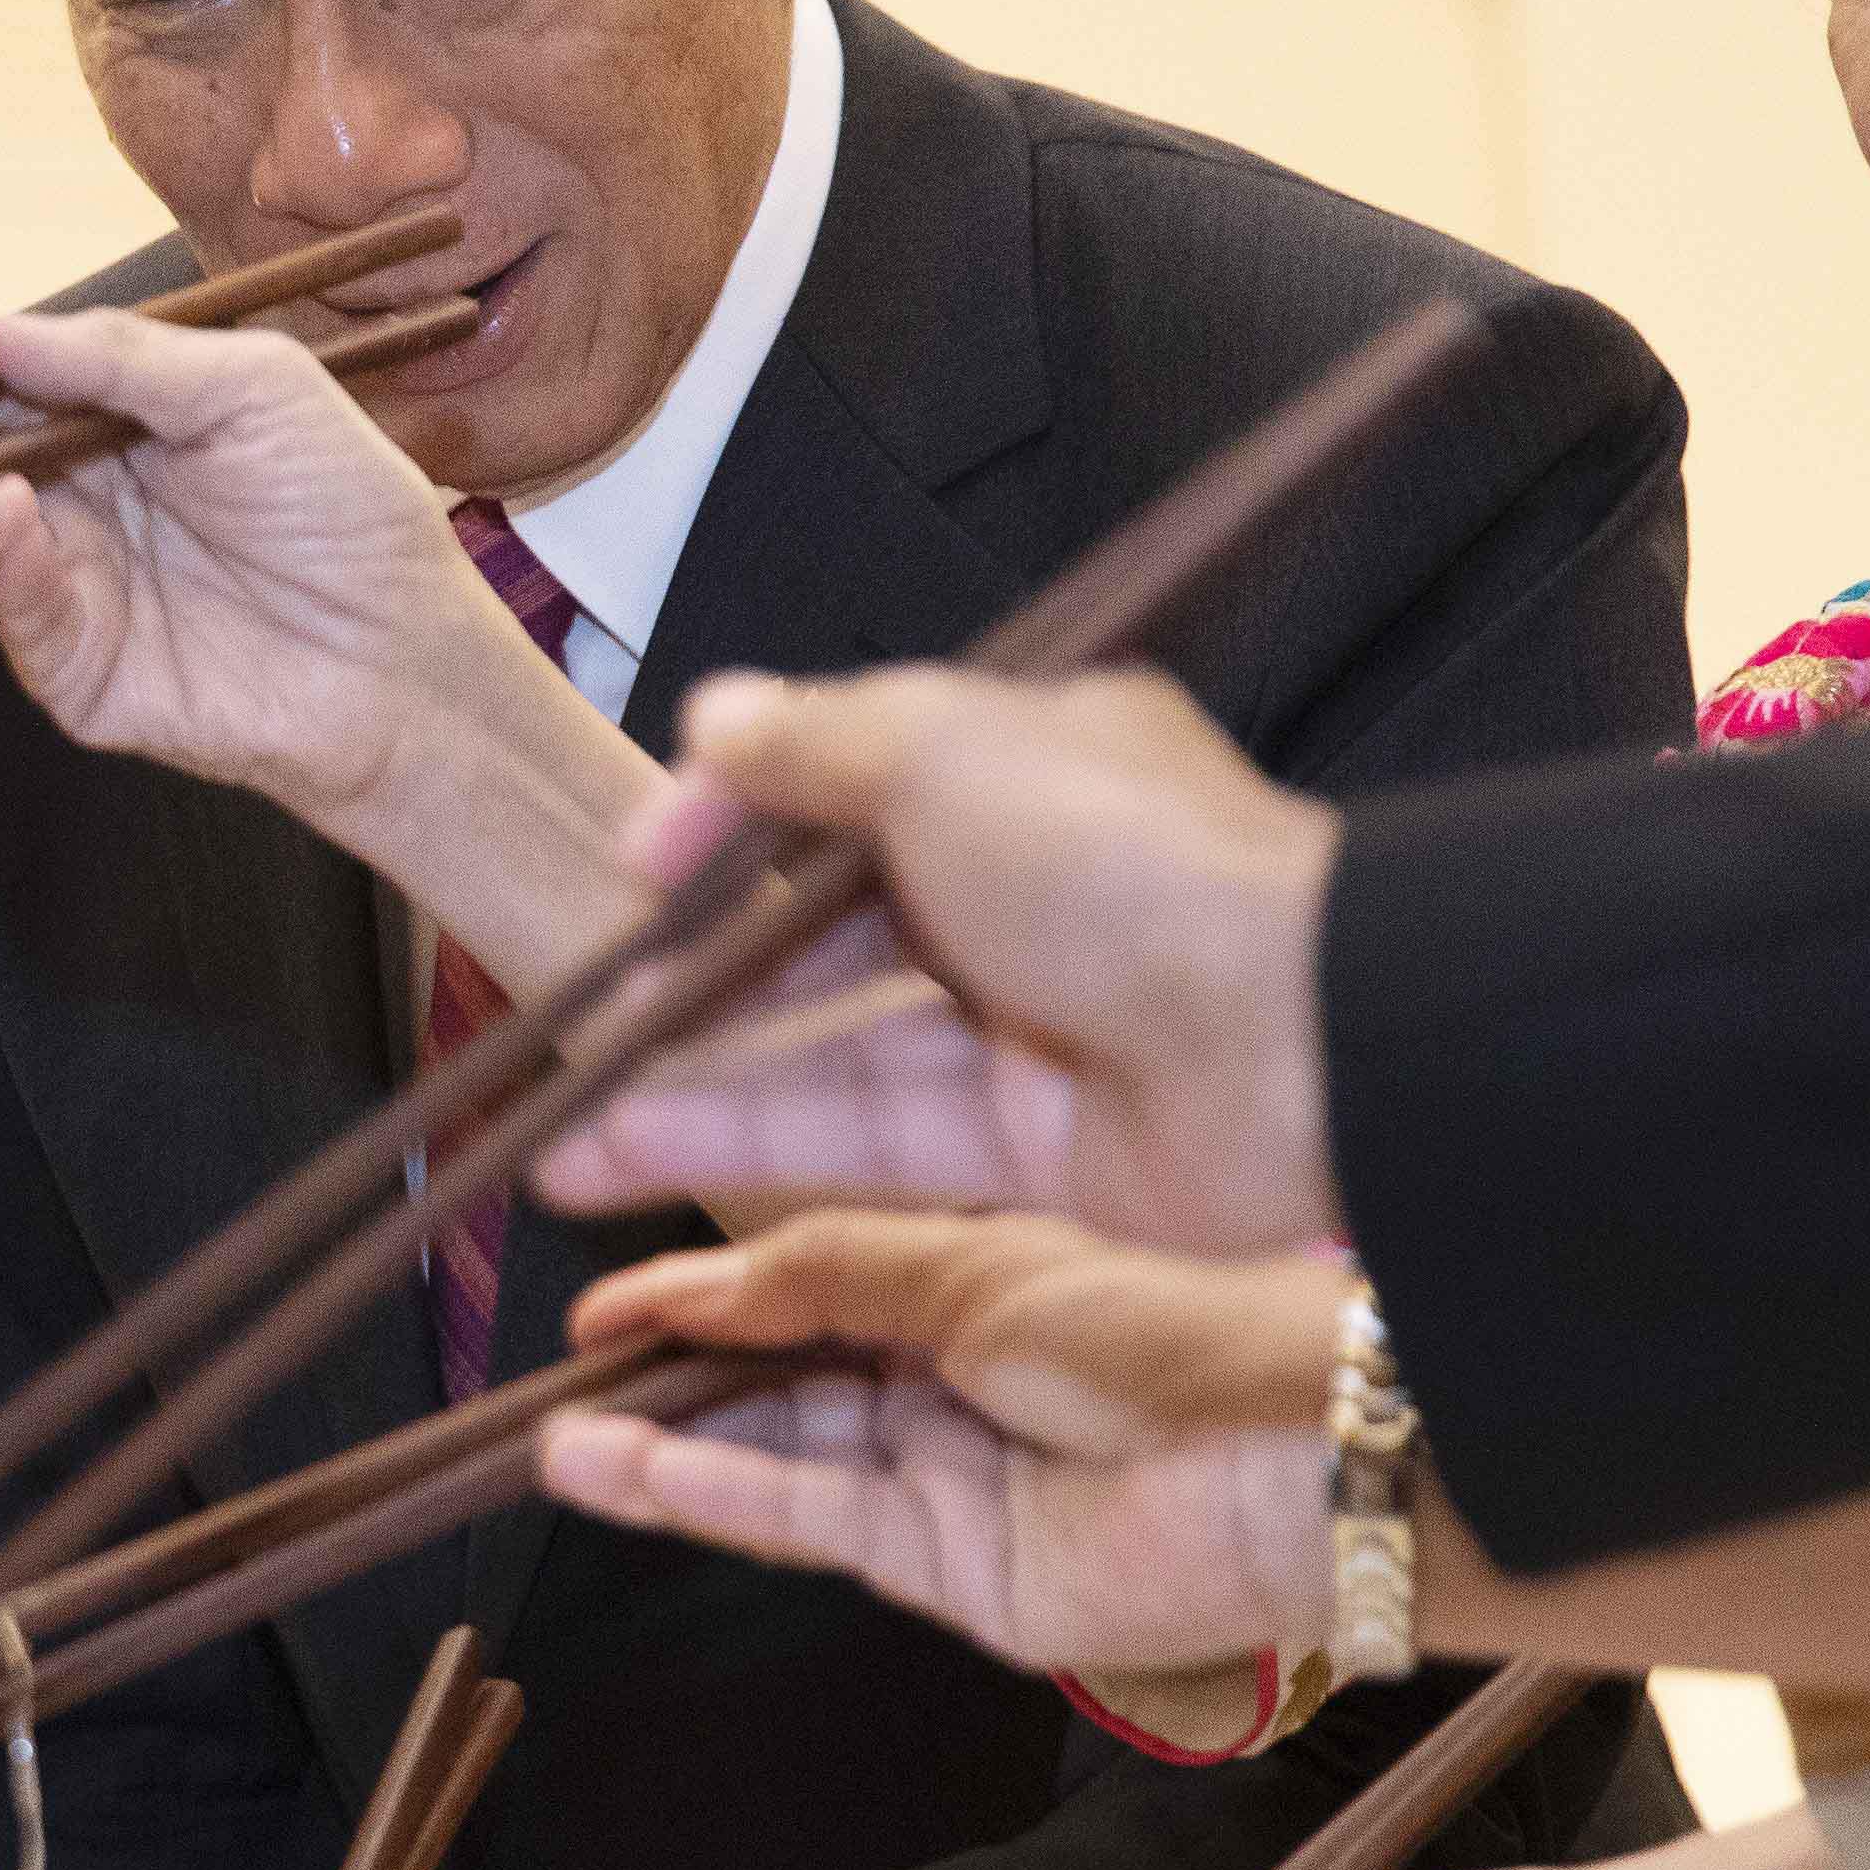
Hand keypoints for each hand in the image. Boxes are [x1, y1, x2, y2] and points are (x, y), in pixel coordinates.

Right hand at [0, 301, 663, 977]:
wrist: (402, 650)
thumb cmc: (345, 509)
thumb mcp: (252, 387)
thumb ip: (125, 355)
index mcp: (111, 411)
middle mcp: (74, 489)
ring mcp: (70, 577)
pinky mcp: (75, 665)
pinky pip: (12, 611)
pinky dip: (1, 566)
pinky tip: (13, 526)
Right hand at [536, 1212, 1339, 1672]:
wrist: (1284, 1460)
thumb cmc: (1159, 1326)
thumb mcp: (970, 1262)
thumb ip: (822, 1273)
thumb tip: (696, 1284)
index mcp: (970, 1283)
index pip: (802, 1283)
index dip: (701, 1287)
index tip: (601, 1298)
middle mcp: (948, 1381)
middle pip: (780, 1376)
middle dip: (671, 1373)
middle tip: (558, 1373)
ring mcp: (946, 1479)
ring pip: (779, 1456)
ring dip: (669, 1446)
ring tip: (555, 1443)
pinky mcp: (946, 1569)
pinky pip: (811, 1523)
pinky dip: (718, 1496)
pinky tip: (626, 1474)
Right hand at [539, 664, 1345, 1249]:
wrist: (1299, 1038)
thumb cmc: (1126, 862)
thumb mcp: (941, 750)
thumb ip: (808, 744)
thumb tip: (711, 719)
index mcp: (1024, 770)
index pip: (848, 790)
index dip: (735, 826)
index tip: (638, 865)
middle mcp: (1023, 894)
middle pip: (829, 935)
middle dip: (699, 976)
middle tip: (584, 1012)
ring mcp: (1025, 1028)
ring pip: (830, 1053)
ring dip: (698, 1083)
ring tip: (570, 1123)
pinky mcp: (1028, 1145)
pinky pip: (868, 1137)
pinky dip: (751, 1140)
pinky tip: (633, 1150)